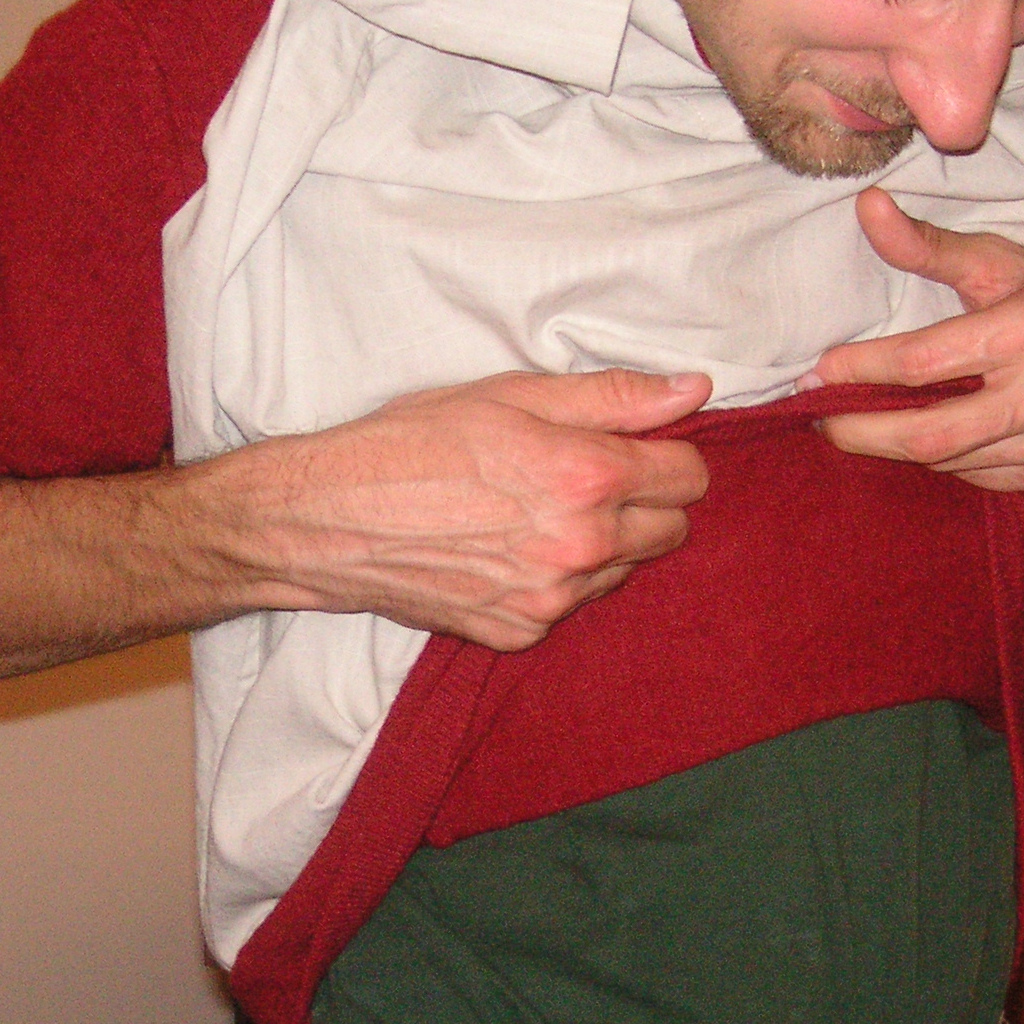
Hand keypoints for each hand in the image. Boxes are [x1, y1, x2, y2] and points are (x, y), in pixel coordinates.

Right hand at [243, 367, 712, 650]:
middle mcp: (579, 547)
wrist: (328, 519)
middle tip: (585, 477)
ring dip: (602, 543)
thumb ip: (612, 396)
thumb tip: (695, 390)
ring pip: (624, 571)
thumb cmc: (411, 442)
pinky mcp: (520, 632)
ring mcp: (551, 599)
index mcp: (585, 477)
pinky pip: (572, 606)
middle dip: (645, 501)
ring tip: (535, 513)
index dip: (667, 453)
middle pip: (672, 531)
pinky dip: (555, 581)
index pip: (689, 475)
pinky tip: (506, 550)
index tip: (633, 445)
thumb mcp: (510, 394)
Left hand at [807, 187, 1023, 494]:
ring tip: (860, 426)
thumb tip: (866, 205)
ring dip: (896, 449)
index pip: (920, 363)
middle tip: (820, 417)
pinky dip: (943, 463)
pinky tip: (921, 443)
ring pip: (950, 462)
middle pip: (926, 434)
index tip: (816, 372)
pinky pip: (981, 479)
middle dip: (860, 431)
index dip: (858, 369)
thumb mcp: (1004, 264)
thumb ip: (930, 246)